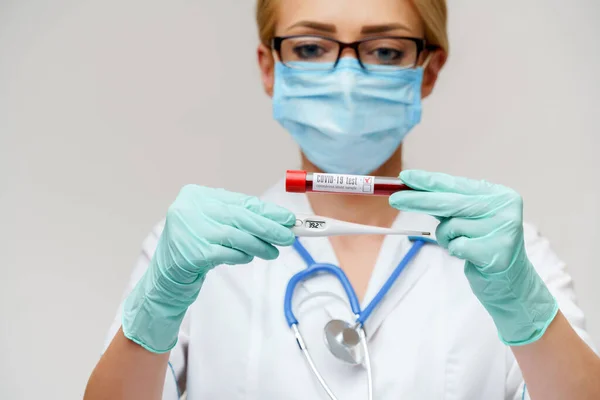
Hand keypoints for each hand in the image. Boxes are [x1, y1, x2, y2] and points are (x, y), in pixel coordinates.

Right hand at [122, 185, 295, 352]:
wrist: (165, 278)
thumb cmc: (194, 248)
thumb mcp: (214, 226)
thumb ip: (240, 220)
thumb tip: (278, 221)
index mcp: (196, 195)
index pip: (240, 201)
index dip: (267, 211)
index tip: (287, 218)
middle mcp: (190, 208)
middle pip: (240, 217)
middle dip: (268, 227)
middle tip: (289, 235)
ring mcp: (190, 230)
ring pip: (237, 235)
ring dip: (259, 245)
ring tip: (273, 252)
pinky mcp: (192, 252)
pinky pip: (228, 253)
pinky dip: (242, 256)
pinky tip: (249, 258)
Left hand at [389, 170, 557, 344]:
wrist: (510, 282)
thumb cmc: (483, 245)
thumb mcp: (468, 218)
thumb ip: (446, 203)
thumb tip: (410, 188)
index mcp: (499, 195)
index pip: (456, 184)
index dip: (428, 181)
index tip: (405, 177)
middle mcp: (504, 208)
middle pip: (450, 202)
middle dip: (418, 200)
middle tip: (394, 199)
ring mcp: (502, 230)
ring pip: (450, 225)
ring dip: (447, 236)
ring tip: (464, 243)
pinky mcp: (495, 252)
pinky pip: (456, 246)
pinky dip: (455, 250)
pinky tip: (470, 255)